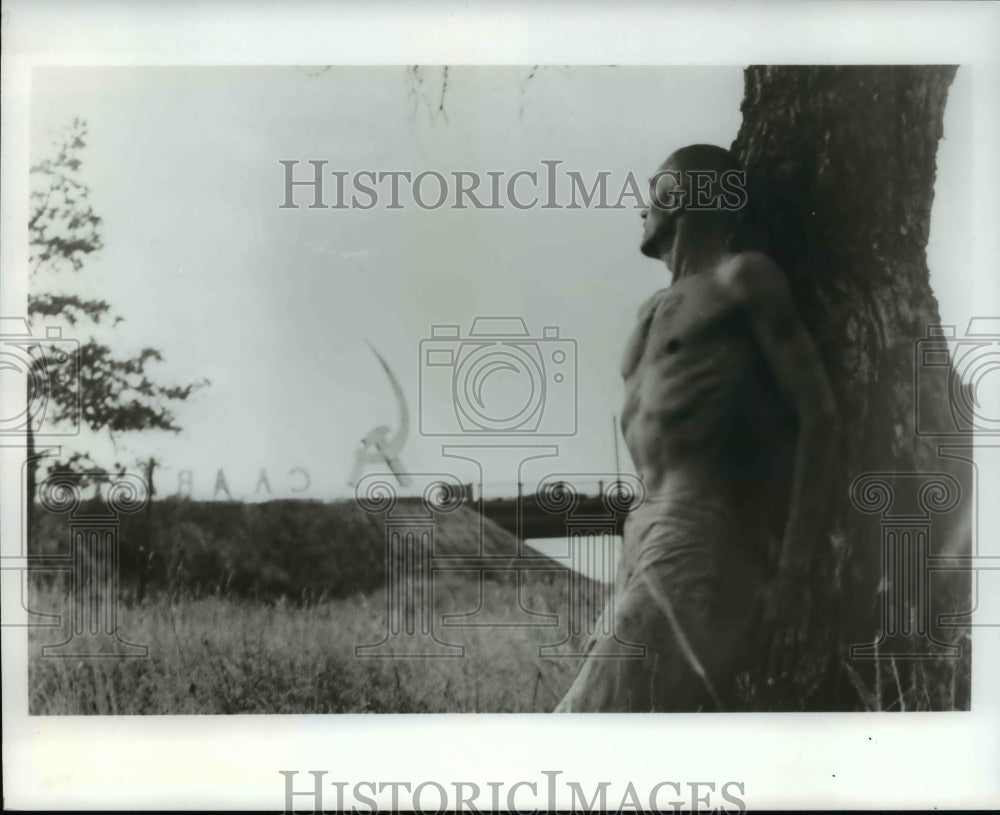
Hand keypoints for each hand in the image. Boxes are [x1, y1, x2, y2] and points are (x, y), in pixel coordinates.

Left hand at [759, 559, 811, 689]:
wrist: (792, 575)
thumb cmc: (774, 584)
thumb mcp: (760, 596)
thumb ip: (755, 611)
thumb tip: (745, 624)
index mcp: (765, 618)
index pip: (759, 641)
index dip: (756, 656)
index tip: (753, 669)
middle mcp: (777, 624)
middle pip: (773, 649)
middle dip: (771, 666)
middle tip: (768, 682)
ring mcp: (791, 624)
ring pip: (787, 647)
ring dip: (785, 663)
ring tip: (782, 677)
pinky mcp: (803, 622)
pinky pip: (802, 640)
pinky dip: (800, 652)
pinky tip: (800, 663)